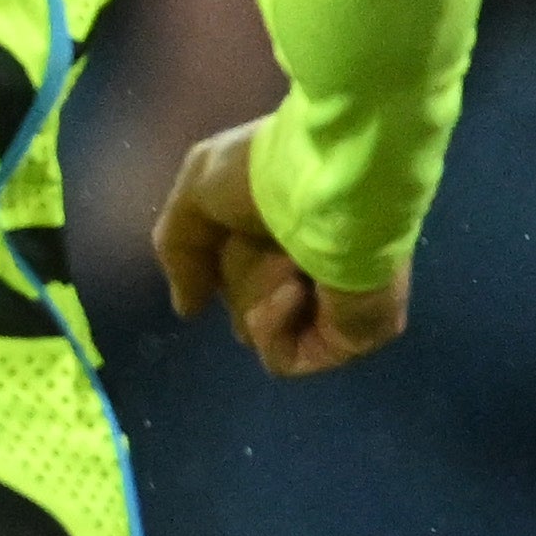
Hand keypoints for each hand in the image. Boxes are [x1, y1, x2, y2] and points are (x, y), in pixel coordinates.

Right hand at [153, 118, 405, 372]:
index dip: (221, 260)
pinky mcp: (355, 336)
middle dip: (240, 274)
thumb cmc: (265, 176)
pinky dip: (273, 328)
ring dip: (257, 296)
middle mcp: (313, 265)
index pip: (235, 273)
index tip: (226, 235)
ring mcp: (336, 303)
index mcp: (287, 231)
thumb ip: (181, 250)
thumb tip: (189, 309)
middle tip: (265, 241)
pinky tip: (292, 290)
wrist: (327, 181)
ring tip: (288, 262)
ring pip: (256, 330)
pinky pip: (284, 359)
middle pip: (241, 303)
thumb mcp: (195, 192)